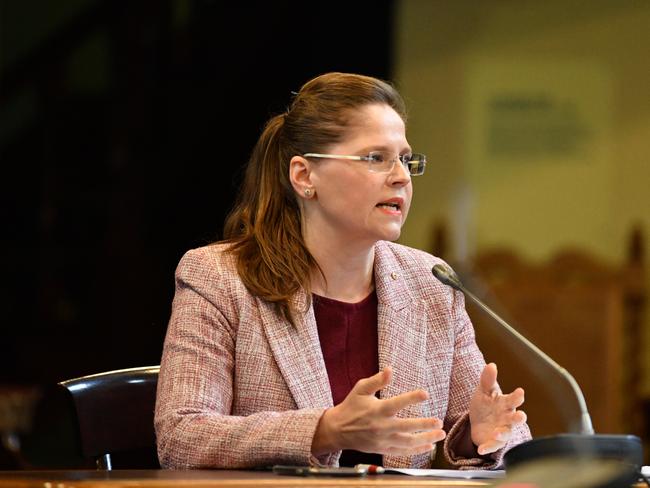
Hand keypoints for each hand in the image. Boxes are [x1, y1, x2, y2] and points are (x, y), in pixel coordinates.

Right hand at [312, 367, 445, 455]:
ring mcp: (382, 440)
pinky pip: (402, 452)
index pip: (397, 404)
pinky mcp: (382, 449)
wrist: (338, 429)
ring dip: (425, 439)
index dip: (411, 398)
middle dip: (424, 425)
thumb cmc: (351, 406)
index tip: (425, 394)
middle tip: (439, 422)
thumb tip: (390, 370)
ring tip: (440, 434)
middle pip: (406, 427)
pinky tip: (429, 446)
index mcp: (377, 410)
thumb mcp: (360, 389)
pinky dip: (416, 450)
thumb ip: (377, 380)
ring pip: (407, 442)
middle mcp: (381, 426)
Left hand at [469, 363, 526, 454]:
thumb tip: (491, 365)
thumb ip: (487, 379)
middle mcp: (507, 418)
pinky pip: (493, 445)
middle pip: (516, 418)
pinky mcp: (494, 442)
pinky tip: (481, 449)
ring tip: (496, 432)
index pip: (514, 399)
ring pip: (506, 434)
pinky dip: (487, 447)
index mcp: (505, 403)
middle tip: (520, 416)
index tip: (520, 391)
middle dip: (519, 417)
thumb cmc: (485, 404)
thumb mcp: (483, 391)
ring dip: (502, 433)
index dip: (517, 396)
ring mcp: (502, 430)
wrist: (478, 422)